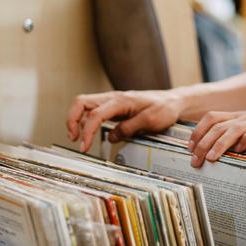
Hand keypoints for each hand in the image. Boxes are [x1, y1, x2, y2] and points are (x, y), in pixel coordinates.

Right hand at [67, 90, 183, 152]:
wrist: (174, 102)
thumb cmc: (165, 109)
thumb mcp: (151, 121)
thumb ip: (129, 128)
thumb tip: (111, 137)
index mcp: (120, 100)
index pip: (94, 114)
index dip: (86, 131)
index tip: (84, 147)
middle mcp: (113, 98)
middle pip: (81, 102)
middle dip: (72, 120)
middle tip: (74, 139)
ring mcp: (112, 102)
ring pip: (85, 105)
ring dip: (78, 121)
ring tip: (81, 139)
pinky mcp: (114, 107)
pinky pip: (94, 111)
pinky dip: (87, 121)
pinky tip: (91, 133)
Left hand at [188, 109, 245, 166]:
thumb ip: (233, 136)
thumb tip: (210, 153)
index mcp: (236, 117)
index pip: (211, 118)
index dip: (198, 131)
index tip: (189, 147)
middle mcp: (243, 117)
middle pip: (218, 126)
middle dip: (203, 143)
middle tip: (195, 160)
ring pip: (233, 129)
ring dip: (219, 144)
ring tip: (210, 158)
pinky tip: (239, 151)